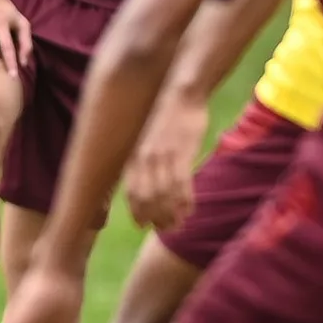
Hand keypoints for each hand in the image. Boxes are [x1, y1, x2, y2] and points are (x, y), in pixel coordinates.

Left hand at [125, 91, 207, 230]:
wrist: (182, 95)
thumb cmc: (168, 117)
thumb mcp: (149, 141)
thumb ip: (146, 161)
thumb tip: (151, 182)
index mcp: (135, 157)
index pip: (132, 194)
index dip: (137, 212)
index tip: (144, 225)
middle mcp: (145, 160)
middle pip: (147, 199)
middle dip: (157, 218)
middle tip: (168, 228)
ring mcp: (163, 157)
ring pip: (164, 195)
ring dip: (172, 214)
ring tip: (180, 223)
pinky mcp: (181, 153)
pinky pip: (182, 184)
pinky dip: (185, 201)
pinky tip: (190, 209)